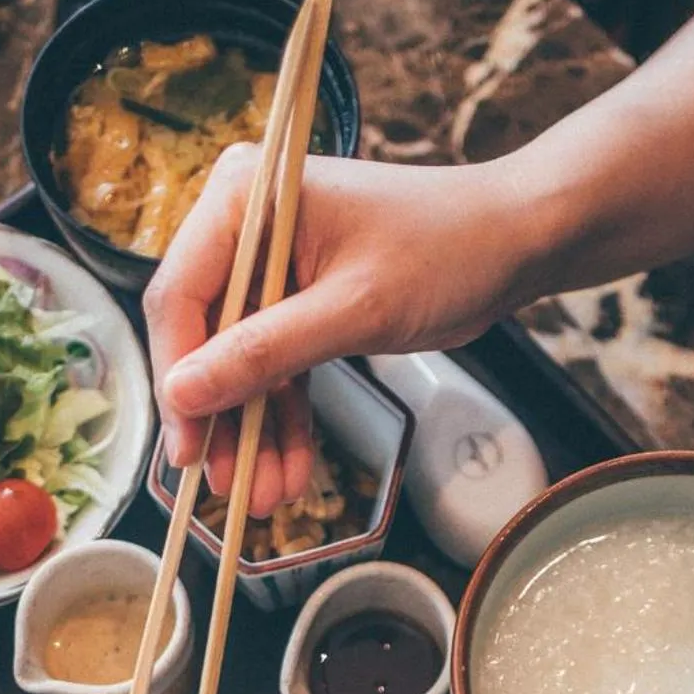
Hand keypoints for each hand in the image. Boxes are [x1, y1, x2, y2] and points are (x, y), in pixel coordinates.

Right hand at [144, 150, 533, 513]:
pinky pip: (278, 364)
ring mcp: (274, 263)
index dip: (178, 378)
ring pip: (241, 360)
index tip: (188, 446)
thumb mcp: (352, 311)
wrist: (515, 241)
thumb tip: (185, 393)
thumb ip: (264, 353)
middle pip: (204, 334)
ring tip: (262, 496)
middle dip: (220, 415)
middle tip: (225, 485)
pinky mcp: (302, 298)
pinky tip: (288, 469)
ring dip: (253, 428)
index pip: (181, 296)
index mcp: (244, 197)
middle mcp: (248, 224)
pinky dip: (285, 414)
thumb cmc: (445, 252)